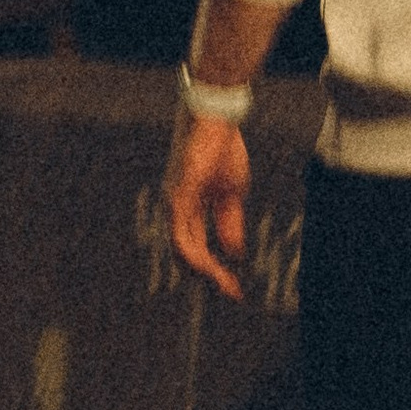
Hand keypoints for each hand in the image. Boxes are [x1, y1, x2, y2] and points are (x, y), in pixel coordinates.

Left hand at [166, 112, 251, 299]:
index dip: (216, 270)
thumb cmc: (221, 149)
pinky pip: (182, 234)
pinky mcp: (179, 195)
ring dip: (204, 271)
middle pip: (188, 254)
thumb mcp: (232, 193)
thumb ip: (229, 223)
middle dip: (211, 277)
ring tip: (223, 283)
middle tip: (232, 292)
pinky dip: (195, 254)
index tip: (235, 288)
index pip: (199, 247)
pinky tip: (210, 266)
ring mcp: (175, 202)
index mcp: (189, 209)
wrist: (218, 118)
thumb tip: (234, 253)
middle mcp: (177, 209)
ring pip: (182, 250)